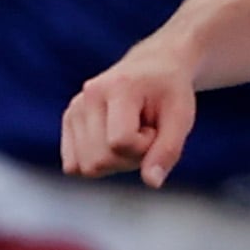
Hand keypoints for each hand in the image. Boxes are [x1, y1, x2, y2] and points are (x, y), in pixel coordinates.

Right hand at [65, 47, 201, 183]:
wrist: (154, 67)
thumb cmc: (170, 92)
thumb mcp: (181, 118)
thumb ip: (168, 150)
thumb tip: (151, 182)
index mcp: (117, 87)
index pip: (120, 143)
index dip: (144, 146)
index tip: (155, 128)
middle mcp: (88, 96)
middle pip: (100, 160)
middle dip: (130, 158)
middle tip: (143, 132)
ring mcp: (74, 108)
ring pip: (87, 167)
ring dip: (115, 161)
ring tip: (130, 134)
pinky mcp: (68, 120)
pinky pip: (74, 165)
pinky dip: (98, 162)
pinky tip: (113, 140)